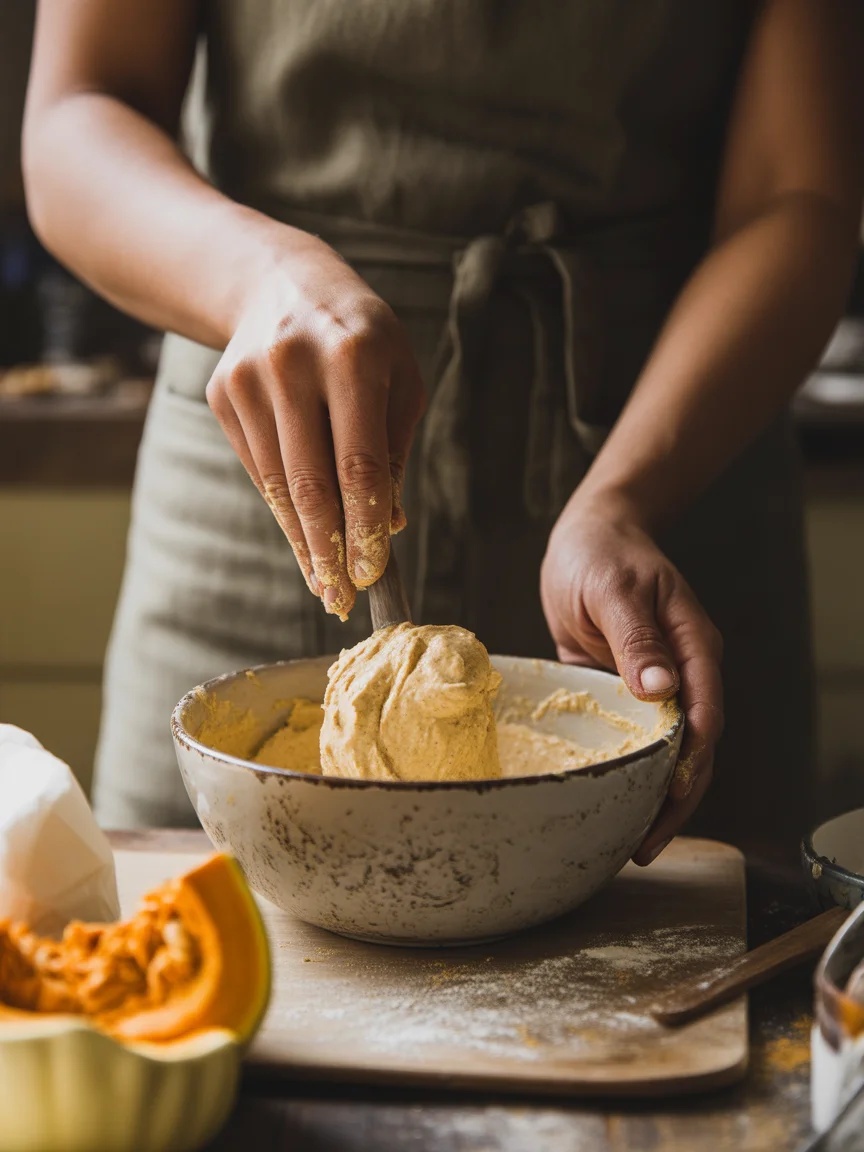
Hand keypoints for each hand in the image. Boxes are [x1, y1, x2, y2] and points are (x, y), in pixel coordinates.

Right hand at [206, 238, 425, 618]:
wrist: (281, 281)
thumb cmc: (361, 338)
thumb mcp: (398, 378)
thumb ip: (393, 451)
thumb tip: (389, 527)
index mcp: (352, 355)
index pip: (359, 461)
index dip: (365, 525)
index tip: (372, 573)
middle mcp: (293, 363)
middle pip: (309, 481)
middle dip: (329, 550)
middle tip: (342, 600)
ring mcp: (249, 379)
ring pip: (277, 485)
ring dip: (303, 543)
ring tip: (325, 586)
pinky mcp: (223, 394)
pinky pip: (259, 470)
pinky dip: (284, 511)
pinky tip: (305, 541)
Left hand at [540, 492, 723, 864]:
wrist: (587, 538)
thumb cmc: (602, 555)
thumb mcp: (613, 589)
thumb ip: (635, 638)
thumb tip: (660, 689)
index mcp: (694, 645)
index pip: (704, 714)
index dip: (692, 762)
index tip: (671, 800)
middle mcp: (683, 671)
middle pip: (693, 747)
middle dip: (675, 799)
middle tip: (646, 846)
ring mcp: (656, 685)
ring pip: (665, 752)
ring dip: (652, 796)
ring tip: (631, 844)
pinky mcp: (626, 692)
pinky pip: (632, 739)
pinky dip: (626, 773)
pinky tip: (608, 805)